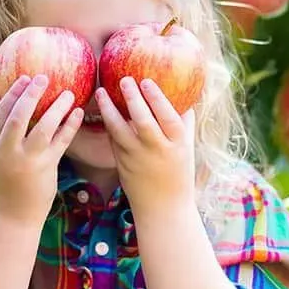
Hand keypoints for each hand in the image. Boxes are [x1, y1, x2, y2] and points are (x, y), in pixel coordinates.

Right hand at [0, 74, 83, 225]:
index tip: (24, 79)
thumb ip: (4, 138)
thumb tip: (19, 110)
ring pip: (44, 126)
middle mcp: (7, 151)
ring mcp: (27, 160)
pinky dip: (70, 125)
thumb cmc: (6, 184)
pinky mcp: (46, 167)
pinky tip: (77, 112)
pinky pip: (61, 141)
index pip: (1, 113)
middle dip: (31, 94)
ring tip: (68, 93)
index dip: (12, 94)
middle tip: (43, 78)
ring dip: (57, 107)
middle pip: (19, 115)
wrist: (12, 216)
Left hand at [96, 77, 196, 215]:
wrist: (162, 208)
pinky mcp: (121, 164)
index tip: (147, 81)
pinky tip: (103, 109)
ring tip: (101, 91)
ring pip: (119, 130)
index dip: (157, 98)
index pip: (167, 117)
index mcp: (177, 145)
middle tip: (124, 79)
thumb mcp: (187, 149)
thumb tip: (186, 97)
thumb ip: (185, 124)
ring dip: (108, 109)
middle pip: (142, 121)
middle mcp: (156, 151)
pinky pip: (113, 140)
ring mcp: (136, 158)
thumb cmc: (178, 174)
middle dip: (132, 98)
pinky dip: (108, 124)